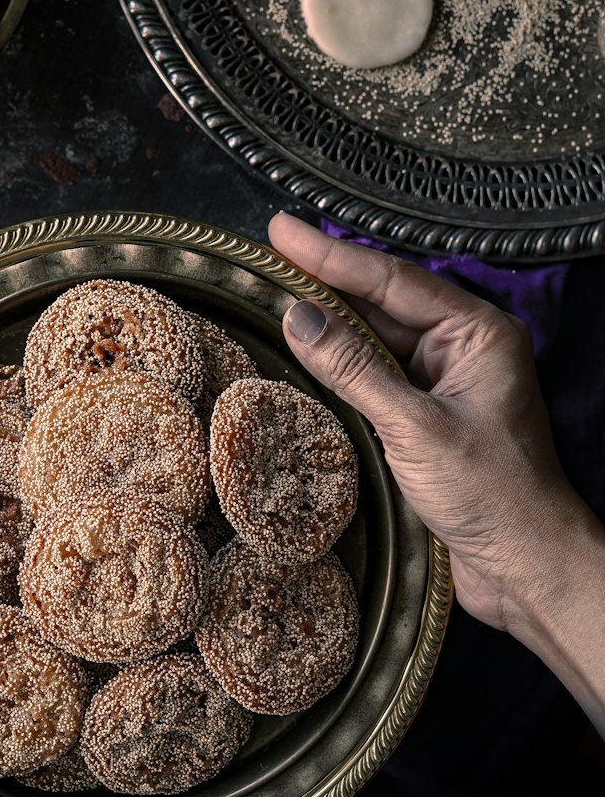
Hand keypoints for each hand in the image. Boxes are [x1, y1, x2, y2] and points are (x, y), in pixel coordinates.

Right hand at [267, 212, 604, 730]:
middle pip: (382, 300)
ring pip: (375, 337)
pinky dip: (338, 361)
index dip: (331, 255)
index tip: (282, 230)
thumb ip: (353, 368)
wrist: (528, 567)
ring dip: (328, 319)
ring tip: (273, 289)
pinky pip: (374, 373)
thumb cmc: (494, 496)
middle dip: (325, 278)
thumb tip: (297, 317)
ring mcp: (444, 380)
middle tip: (268, 249)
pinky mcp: (427, 415)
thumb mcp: (415, 427)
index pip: (392, 280)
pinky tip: (305, 347)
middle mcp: (463, 347)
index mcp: (479, 333)